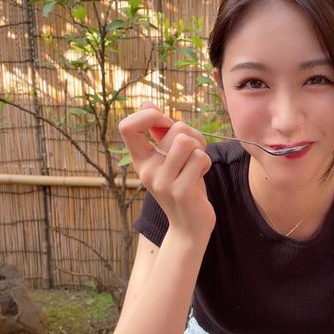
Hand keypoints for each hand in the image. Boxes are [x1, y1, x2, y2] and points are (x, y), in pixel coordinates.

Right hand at [119, 103, 214, 238]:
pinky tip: (200, 176)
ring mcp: (163, 182)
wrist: (189, 228)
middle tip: (193, 152)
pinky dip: (206, 163)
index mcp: (140, 161)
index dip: (149, 116)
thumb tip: (147, 105)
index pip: (127, 127)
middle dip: (193, 135)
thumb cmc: (183, 187)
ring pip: (188, 142)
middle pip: (176, 129)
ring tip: (197, 165)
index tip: (165, 123)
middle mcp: (147, 171)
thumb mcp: (168, 160)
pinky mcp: (181, 191)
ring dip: (200, 150)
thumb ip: (160, 134)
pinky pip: (200, 158)